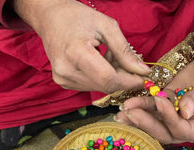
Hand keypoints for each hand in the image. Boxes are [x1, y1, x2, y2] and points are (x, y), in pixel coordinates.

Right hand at [11, 0, 149, 92]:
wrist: (51, 18)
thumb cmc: (78, 17)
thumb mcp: (107, 26)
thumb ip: (125, 51)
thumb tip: (142, 71)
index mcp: (76, 53)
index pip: (108, 79)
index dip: (129, 81)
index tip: (142, 77)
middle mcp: (66, 70)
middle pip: (105, 86)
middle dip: (122, 78)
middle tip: (126, 62)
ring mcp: (62, 78)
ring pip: (99, 88)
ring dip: (111, 77)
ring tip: (108, 56)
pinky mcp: (62, 81)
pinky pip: (90, 86)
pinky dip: (100, 78)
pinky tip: (98, 62)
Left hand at [115, 38, 193, 143]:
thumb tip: (184, 112)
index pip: (185, 130)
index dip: (170, 118)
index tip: (160, 101)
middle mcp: (190, 127)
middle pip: (166, 131)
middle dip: (147, 123)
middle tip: (130, 114)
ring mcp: (177, 117)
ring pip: (156, 122)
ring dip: (138, 118)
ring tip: (121, 113)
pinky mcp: (168, 104)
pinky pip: (153, 108)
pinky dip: (141, 106)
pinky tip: (128, 104)